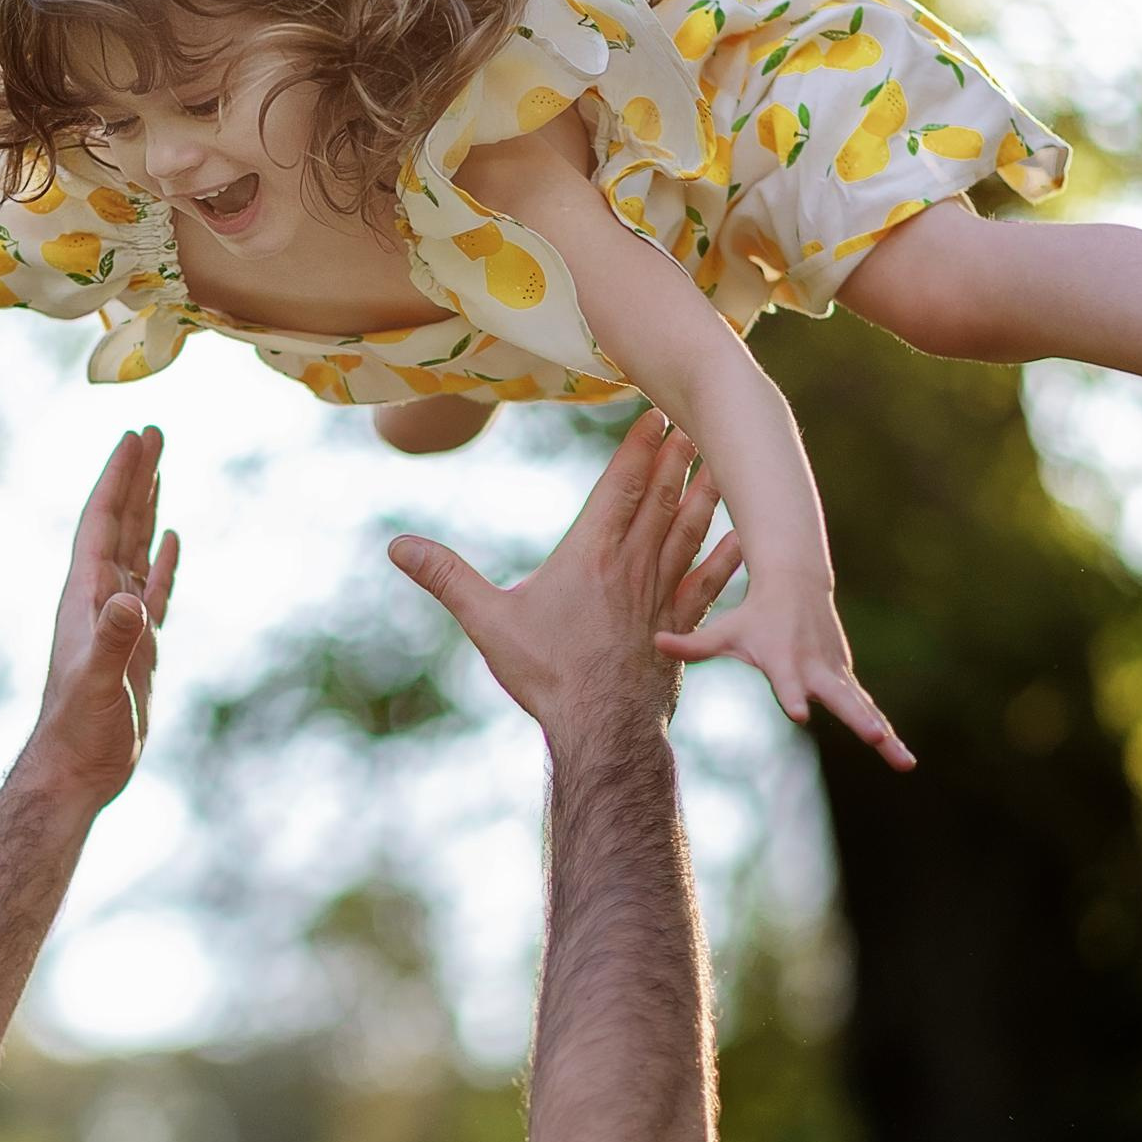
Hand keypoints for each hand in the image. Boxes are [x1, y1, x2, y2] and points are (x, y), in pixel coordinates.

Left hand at [26, 428, 179, 811]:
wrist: (75, 771)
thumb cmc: (80, 731)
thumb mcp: (97, 685)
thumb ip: (113, 642)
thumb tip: (130, 603)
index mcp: (86, 596)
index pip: (103, 523)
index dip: (118, 479)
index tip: (135, 436)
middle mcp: (98, 598)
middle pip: (119, 523)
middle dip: (135, 477)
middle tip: (153, 431)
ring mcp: (117, 619)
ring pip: (134, 549)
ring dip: (146, 507)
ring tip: (159, 467)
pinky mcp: (135, 644)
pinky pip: (152, 588)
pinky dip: (162, 560)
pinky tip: (170, 538)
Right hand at [388, 409, 741, 736]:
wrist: (601, 728)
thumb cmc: (545, 675)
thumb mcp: (487, 623)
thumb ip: (447, 578)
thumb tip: (398, 547)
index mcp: (590, 556)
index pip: (620, 488)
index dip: (639, 449)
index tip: (657, 413)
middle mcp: (632, 567)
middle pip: (660, 499)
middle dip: (677, 457)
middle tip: (696, 419)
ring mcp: (661, 596)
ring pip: (689, 531)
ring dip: (706, 493)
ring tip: (722, 461)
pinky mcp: (680, 628)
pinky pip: (710, 582)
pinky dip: (727, 555)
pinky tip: (743, 537)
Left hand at [656, 574, 913, 770]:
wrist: (796, 584)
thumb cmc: (753, 614)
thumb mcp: (723, 630)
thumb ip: (691, 644)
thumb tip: (654, 642)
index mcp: (784, 661)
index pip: (787, 683)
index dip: (791, 696)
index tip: (799, 713)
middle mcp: (814, 670)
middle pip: (840, 698)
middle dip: (858, 718)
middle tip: (876, 737)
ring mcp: (835, 674)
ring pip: (863, 708)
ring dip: (886, 737)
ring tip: (907, 765)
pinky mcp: (845, 678)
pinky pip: (867, 709)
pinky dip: (887, 734)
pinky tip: (903, 760)